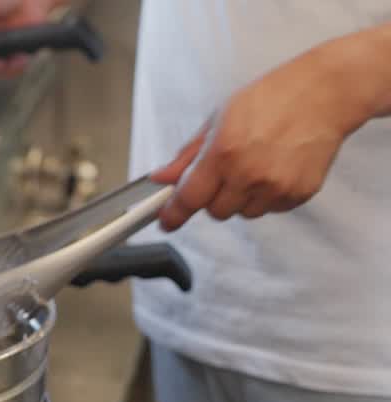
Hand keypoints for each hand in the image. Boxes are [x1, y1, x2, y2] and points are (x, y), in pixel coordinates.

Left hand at [151, 46, 367, 230]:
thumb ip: (188, 155)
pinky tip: (276, 168)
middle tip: (226, 172)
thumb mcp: (219, 119)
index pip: (189, 198)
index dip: (174, 214)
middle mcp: (248, 175)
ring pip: (243, 213)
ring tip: (256, 165)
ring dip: (242, 198)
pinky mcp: (298, 194)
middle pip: (215, 211)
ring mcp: (276, 187)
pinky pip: (271, 209)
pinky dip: (267, 196)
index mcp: (223, 153)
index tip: (166, 222)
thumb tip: (162, 178)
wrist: (325, 94)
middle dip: (214, 197)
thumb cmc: (272, 99)